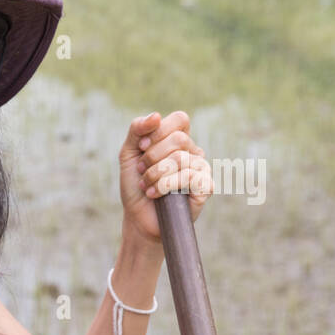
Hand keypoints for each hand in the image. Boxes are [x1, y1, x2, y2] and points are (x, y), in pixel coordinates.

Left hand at [119, 110, 212, 243]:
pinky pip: (189, 176)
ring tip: (147, 186)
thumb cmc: (136, 186)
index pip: (179, 119)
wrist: (138, 218)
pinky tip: (157, 195)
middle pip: (178, 139)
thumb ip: (137, 130)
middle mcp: (194, 152)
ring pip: (180, 159)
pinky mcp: (206, 186)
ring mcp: (202, 168)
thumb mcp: (128, 154)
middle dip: (152, 157)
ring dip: (154, 174)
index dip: (158, 133)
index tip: (141, 149)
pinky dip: (166, 186)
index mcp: (179, 140)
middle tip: (143, 171)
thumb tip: (156, 116)